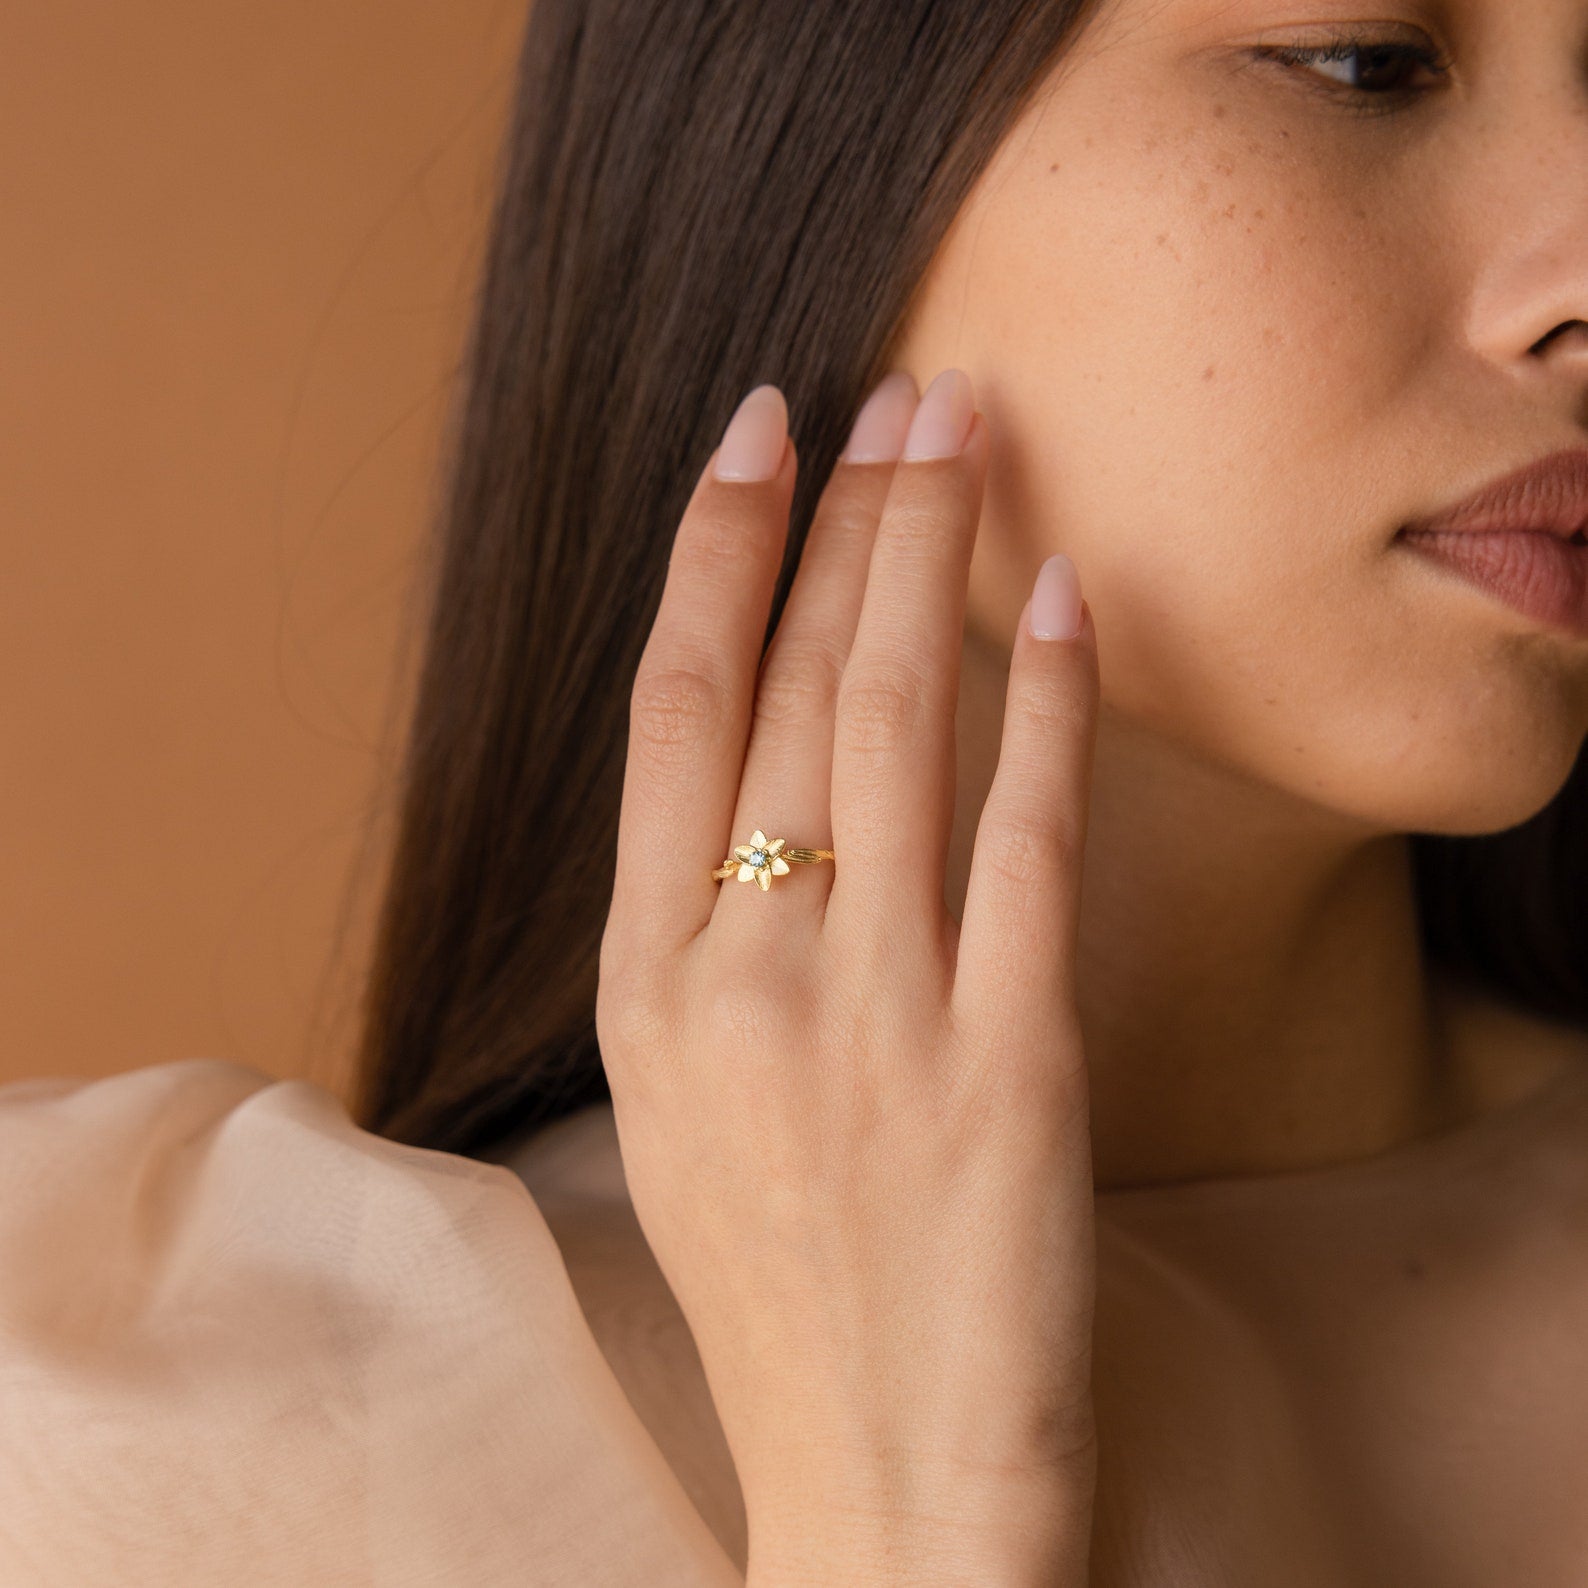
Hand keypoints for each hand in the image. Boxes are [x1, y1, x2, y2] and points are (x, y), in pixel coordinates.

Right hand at [596, 368, 1099, 1586]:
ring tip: (968, 434)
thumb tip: (760, 770)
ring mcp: (875, 1013)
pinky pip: (1028, 838)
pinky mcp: (1011, 1060)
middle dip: (850, 515)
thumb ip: (700, 936)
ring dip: (939, 557)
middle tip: (899, 390)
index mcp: (646, 982)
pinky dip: (1049, 704)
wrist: (884, 1476)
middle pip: (795, 685)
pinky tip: (1066, 600)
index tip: (757, 431)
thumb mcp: (678, 1104)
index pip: (674, 707)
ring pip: (901, 726)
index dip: (716, 551)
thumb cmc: (778, 1289)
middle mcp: (744, 974)